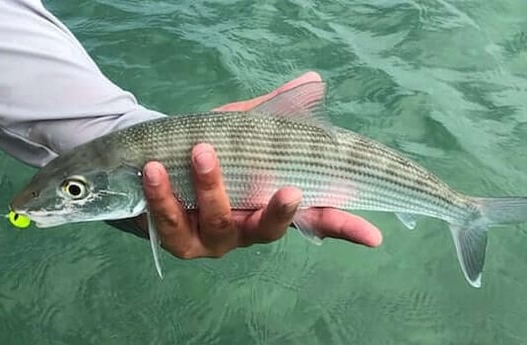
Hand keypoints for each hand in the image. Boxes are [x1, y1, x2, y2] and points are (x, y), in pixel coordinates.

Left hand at [138, 72, 381, 257]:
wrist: (159, 162)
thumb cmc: (213, 147)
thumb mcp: (245, 128)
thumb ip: (275, 110)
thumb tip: (313, 81)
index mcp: (271, 203)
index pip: (316, 218)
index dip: (345, 228)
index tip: (374, 236)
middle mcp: (249, 227)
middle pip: (271, 229)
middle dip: (279, 211)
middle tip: (289, 188)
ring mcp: (215, 239)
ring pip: (220, 224)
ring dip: (212, 188)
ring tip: (201, 152)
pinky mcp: (180, 242)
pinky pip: (173, 226)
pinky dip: (164, 198)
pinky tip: (155, 170)